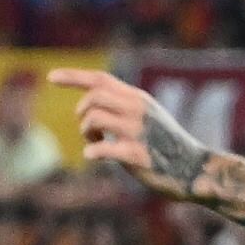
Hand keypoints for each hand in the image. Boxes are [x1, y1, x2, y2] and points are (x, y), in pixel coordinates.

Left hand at [48, 68, 206, 199]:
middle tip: (90, 131)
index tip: (50, 77)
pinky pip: (102, 149)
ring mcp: (138, 131)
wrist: (194, 168)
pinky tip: (95, 156)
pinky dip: (92, 152)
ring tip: (95, 143)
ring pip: (94, 118)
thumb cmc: (165, 144)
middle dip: (81, 114)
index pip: (100, 79)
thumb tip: (89, 108)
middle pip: (93, 97)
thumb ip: (121, 106)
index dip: (73, 76)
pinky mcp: (137, 155)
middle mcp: (137, 109)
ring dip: (86, 133)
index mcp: (137, 98)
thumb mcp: (146, 116)